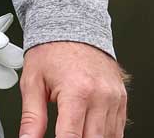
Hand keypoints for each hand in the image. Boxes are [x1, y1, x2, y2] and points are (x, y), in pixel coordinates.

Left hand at [16, 40, 130, 137]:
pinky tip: (90, 133)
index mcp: (78, 91)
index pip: (71, 137)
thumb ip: (32, 116)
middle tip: (63, 136)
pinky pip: (118, 130)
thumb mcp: (33, 81)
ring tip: (74, 133)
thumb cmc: (52, 50)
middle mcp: (101, 96)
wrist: (74, 26)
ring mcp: (114, 98)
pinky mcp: (121, 100)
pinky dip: (104, 137)